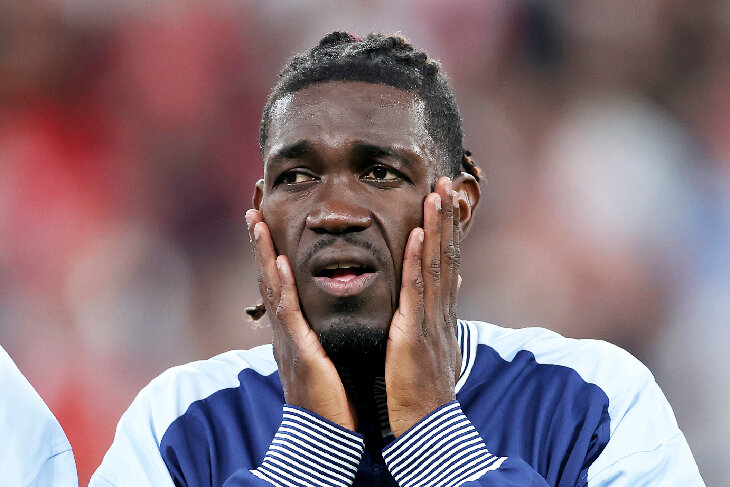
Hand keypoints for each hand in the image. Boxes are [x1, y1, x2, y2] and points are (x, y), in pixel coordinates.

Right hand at [245, 209, 356, 430]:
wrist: (324, 432)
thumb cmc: (330, 397)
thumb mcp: (322, 357)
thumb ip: (319, 335)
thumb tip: (323, 316)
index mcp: (293, 331)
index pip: (278, 285)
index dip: (271, 255)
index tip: (266, 226)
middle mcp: (284, 331)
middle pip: (267, 280)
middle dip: (259, 246)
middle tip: (253, 213)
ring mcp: (288, 339)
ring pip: (271, 289)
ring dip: (263, 255)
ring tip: (256, 223)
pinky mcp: (299, 351)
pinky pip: (288, 313)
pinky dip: (281, 287)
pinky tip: (278, 262)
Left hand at [385, 177, 461, 437]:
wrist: (425, 424)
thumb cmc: (421, 387)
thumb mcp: (431, 346)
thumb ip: (436, 315)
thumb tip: (451, 288)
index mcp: (440, 312)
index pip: (446, 262)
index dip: (447, 229)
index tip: (445, 198)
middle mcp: (441, 310)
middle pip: (446, 254)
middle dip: (446, 216)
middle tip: (446, 179)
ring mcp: (431, 319)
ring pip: (437, 264)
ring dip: (437, 226)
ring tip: (437, 192)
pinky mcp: (415, 332)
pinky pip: (418, 290)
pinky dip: (419, 260)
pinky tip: (419, 233)